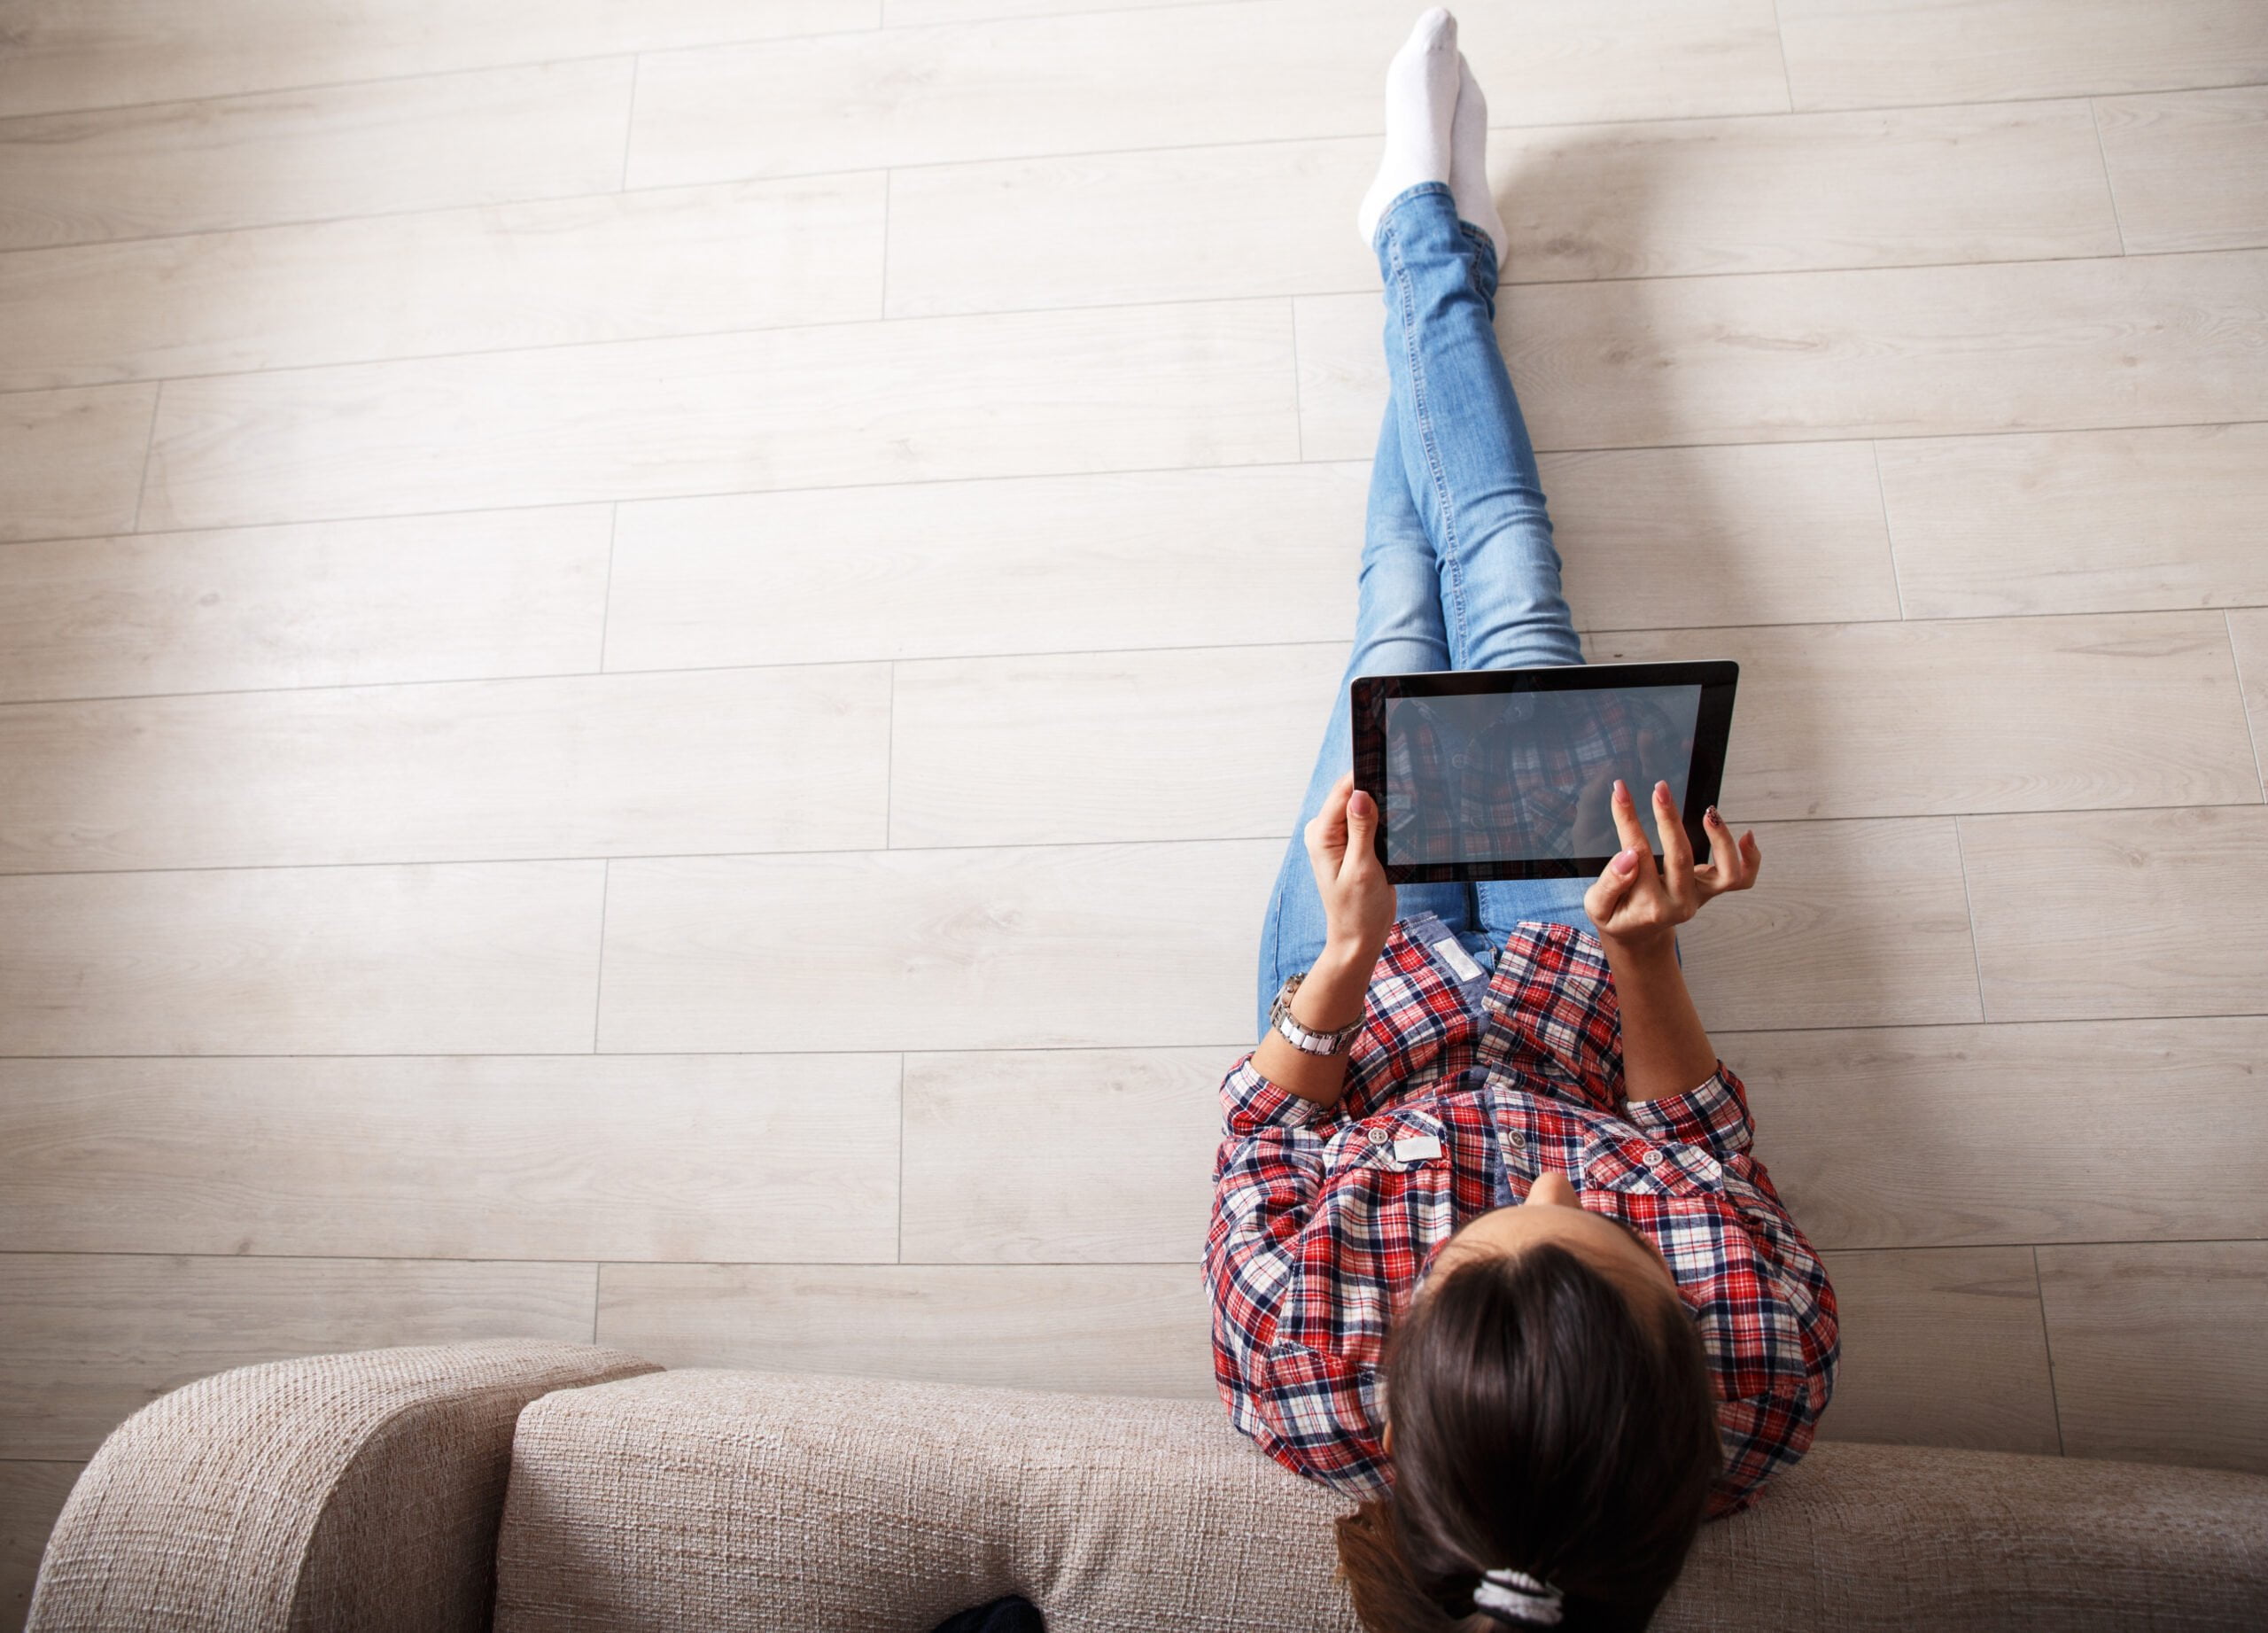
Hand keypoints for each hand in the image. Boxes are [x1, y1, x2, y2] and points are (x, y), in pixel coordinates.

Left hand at [1306, 771, 1396, 954]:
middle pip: (1351, 794)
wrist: (1360, 936)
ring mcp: (1339, 836)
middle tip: (1404, 786)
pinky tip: (1397, 820)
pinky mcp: (1354, 843)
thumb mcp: (1362, 869)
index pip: (1342, 792)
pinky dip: (1382, 818)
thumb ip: (1361, 830)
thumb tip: (1360, 794)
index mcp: (1321, 835)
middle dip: (1375, 789)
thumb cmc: (1358, 909)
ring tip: (1404, 804)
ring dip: (1381, 803)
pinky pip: (1367, 819)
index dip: (1365, 776)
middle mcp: (1326, 831)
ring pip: (1362, 805)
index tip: (1390, 763)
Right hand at [1583, 779, 1760, 954]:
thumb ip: (1610, 883)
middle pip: (1681, 856)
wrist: (1639, 936)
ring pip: (1726, 871)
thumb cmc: (1617, 916)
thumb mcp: (1598, 906)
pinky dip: (1751, 858)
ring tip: (1709, 811)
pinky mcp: (1711, 891)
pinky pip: (1741, 879)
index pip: (1637, 854)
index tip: (1621, 792)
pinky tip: (1747, 834)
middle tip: (1659, 789)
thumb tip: (1628, 856)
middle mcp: (1680, 903)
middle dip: (1669, 818)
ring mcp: (1700, 897)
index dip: (1628, 819)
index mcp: (1649, 907)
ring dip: (1721, 839)